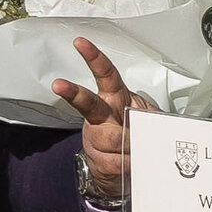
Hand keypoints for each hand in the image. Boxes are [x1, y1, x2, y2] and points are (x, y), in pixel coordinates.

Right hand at [51, 37, 143, 207]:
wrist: (123, 168)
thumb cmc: (137, 133)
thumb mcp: (150, 117)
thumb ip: (152, 116)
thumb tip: (153, 126)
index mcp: (116, 97)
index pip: (105, 74)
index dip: (93, 58)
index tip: (80, 43)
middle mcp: (102, 114)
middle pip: (87, 102)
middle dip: (73, 93)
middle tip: (59, 85)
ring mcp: (97, 136)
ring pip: (113, 138)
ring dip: (131, 145)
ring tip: (136, 147)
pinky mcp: (98, 159)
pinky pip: (118, 161)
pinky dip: (131, 162)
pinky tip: (130, 160)